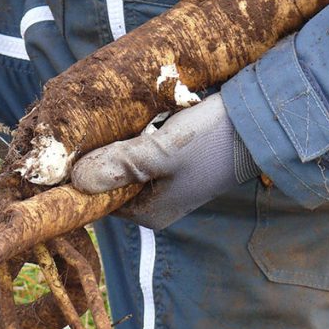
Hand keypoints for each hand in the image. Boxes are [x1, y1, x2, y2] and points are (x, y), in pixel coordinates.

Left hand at [70, 93, 259, 229]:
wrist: (259, 121)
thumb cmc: (210, 140)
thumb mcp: (161, 152)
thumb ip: (120, 165)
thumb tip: (75, 180)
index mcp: (149, 212)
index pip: (97, 198)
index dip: (81, 173)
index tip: (70, 144)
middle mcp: (156, 203)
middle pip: (110, 179)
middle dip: (100, 154)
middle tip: (89, 124)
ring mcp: (167, 183)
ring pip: (125, 162)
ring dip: (117, 142)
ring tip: (109, 117)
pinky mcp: (176, 162)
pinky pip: (142, 151)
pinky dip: (135, 136)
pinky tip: (132, 116)